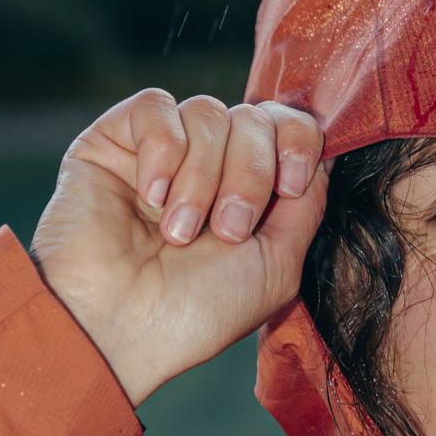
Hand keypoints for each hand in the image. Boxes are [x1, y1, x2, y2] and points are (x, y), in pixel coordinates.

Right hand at [30, 89, 326, 405]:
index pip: (289, 127)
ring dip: (203, 176)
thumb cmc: (195, 313)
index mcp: (249, 193)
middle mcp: (208, 166)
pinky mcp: (113, 142)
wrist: (117, 328)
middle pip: (254, 118)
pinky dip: (163, 151)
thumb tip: (322, 151)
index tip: (290, 186)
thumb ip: (307, 204)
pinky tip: (150, 198)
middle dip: (250, 174)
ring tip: (178, 232)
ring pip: (208, 111)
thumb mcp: (276, 266)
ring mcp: (161, 152)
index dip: (298, 143)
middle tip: (226, 232)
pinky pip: (155, 106)